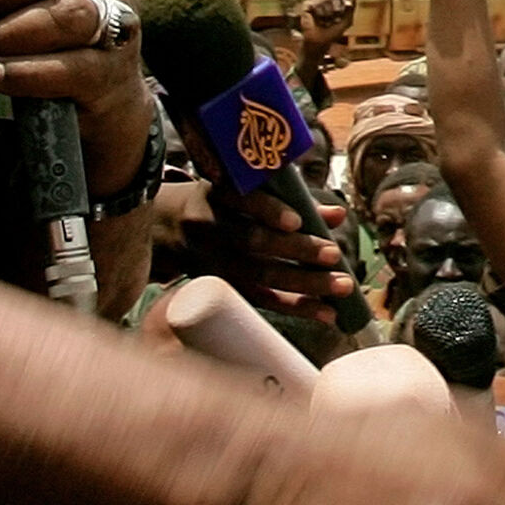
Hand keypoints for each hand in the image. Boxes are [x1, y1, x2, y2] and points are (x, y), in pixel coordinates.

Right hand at [164, 175, 351, 315]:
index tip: (295, 221)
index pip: (242, 202)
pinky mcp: (220, 287)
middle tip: (333, 255)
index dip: (268, 211)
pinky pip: (259, 300)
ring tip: (342, 287)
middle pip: (254, 243)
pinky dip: (295, 307)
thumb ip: (290, 199)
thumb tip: (338, 215)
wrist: (161, 227)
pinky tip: (326, 313)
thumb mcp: (242, 191)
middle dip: (296, 251)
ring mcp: (212, 262)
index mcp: (216, 196)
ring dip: (304, 285)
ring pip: (259, 277)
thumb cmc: (218, 203)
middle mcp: (209, 229)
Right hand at [296, 0, 355, 60]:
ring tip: (323, 21)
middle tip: (331, 21)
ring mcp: (315, 2)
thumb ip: (351, 7)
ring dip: (327, 14)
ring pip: (326, 1)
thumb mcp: (346, 21)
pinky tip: (317, 20)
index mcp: (335, 3)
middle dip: (335, 11)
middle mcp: (325, 1)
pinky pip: (317, 3)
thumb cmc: (332, 34)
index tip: (340, 17)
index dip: (344, 6)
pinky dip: (319, 14)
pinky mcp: (307, 5)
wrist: (319, 43)